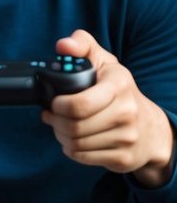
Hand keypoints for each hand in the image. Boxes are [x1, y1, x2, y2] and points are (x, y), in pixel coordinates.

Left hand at [45, 30, 175, 186]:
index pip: (79, 104)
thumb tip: (63, 46)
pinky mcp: (122, 157)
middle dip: (55, 121)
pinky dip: (70, 150)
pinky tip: (71, 140)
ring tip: (60, 126)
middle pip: (74, 126)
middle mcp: (126, 111)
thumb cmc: (120, 92)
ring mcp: (126, 137)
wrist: (151, 128)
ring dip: (60, 136)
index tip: (54, 102)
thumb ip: (82, 44)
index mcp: (119, 84)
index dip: (58, 105)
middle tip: (51, 115)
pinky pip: (82, 157)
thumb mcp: (105, 62)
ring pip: (76, 143)